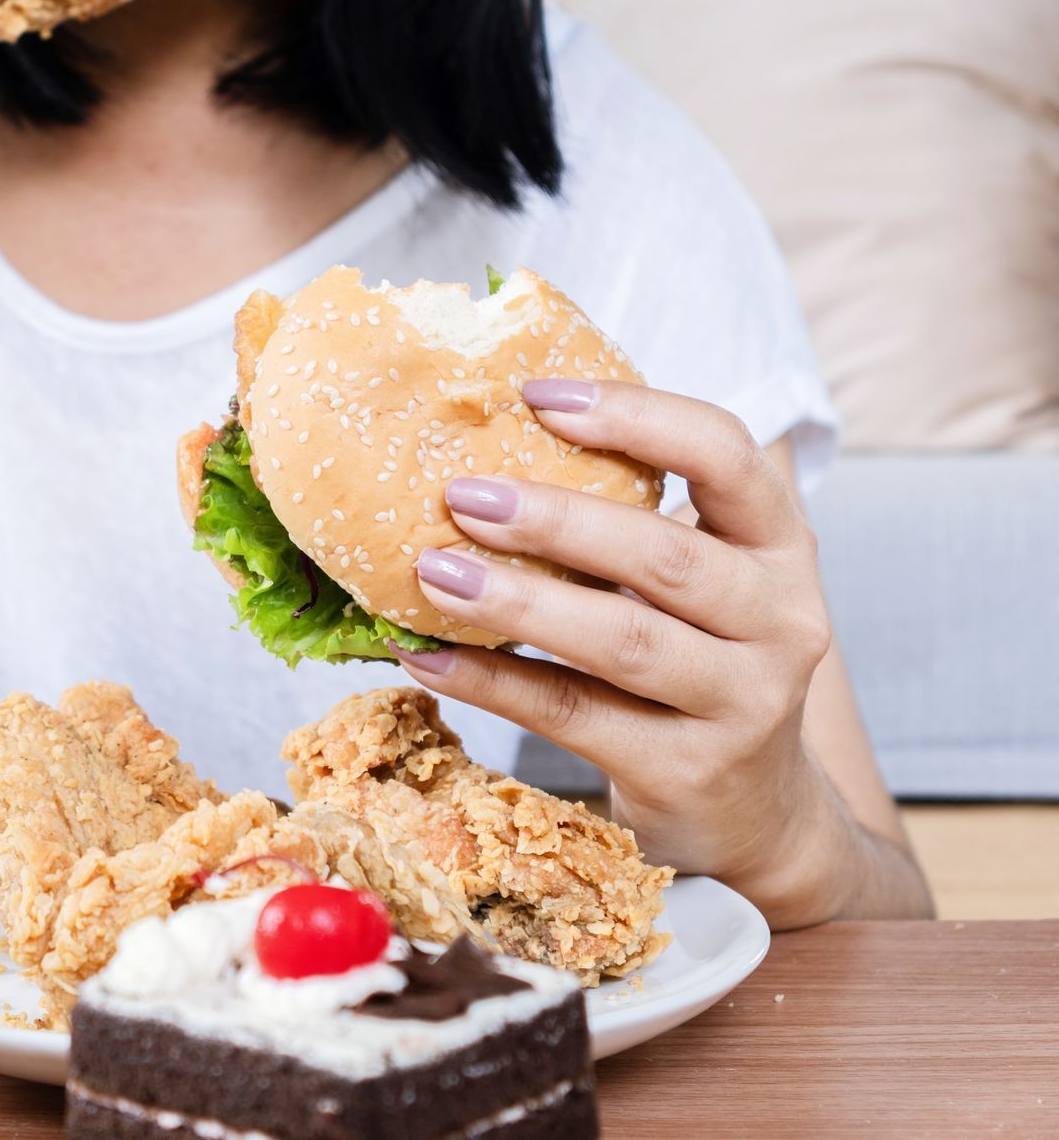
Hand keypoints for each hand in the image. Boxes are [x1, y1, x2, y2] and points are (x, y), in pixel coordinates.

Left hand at [390, 378, 845, 921]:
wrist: (756, 814)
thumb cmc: (698, 668)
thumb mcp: (696, 589)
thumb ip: (628, 527)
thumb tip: (479, 455)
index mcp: (779, 548)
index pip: (726, 454)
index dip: (636, 416)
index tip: (537, 396)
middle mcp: (781, 621)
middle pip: (666, 555)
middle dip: (555, 519)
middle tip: (461, 495)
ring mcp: (743, 704)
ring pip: (623, 640)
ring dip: (517, 602)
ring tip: (433, 572)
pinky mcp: (688, 772)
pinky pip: (574, 716)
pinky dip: (492, 684)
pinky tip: (428, 657)